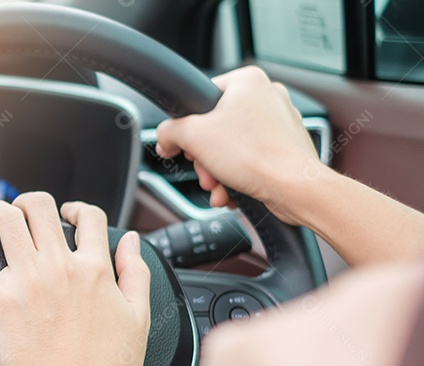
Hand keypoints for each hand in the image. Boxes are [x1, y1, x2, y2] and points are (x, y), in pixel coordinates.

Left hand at [0, 193, 149, 365]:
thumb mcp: (139, 318)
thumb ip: (135, 273)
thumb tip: (130, 243)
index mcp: (94, 270)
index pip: (89, 219)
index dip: (78, 210)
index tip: (70, 215)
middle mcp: (59, 267)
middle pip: (40, 209)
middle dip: (30, 202)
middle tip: (22, 210)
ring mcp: (26, 281)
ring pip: (6, 221)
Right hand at [155, 66, 324, 224]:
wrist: (295, 187)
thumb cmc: (254, 155)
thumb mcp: (192, 137)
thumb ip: (168, 131)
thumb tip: (164, 138)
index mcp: (247, 81)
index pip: (201, 97)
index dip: (185, 125)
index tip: (183, 145)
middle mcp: (267, 95)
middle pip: (216, 126)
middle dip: (204, 157)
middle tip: (203, 170)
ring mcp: (280, 121)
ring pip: (232, 146)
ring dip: (218, 171)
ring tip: (218, 186)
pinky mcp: (287, 146)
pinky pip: (251, 159)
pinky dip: (237, 176)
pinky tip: (232, 192)